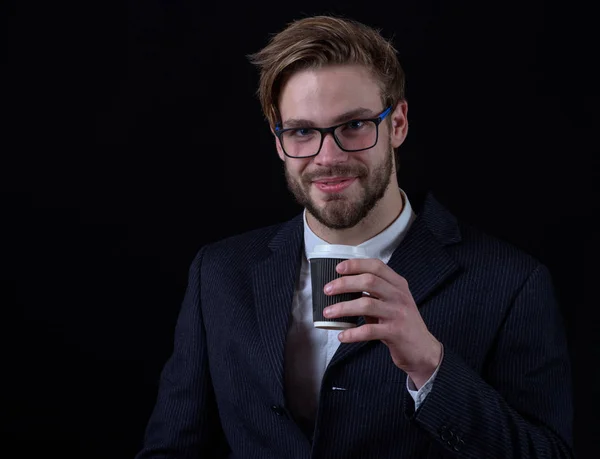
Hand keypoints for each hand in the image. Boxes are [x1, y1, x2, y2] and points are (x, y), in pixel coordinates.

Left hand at [322, 258, 441, 388]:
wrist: (423, 349)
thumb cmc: (402, 323)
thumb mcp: (392, 302)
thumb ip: (374, 293)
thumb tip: (343, 287)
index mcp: (398, 284)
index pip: (377, 266)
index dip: (356, 264)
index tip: (338, 268)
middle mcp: (399, 295)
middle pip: (369, 281)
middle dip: (344, 284)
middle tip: (327, 290)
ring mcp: (398, 313)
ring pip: (366, 304)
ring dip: (343, 308)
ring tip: (328, 312)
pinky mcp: (396, 332)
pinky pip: (369, 330)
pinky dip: (353, 333)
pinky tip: (342, 336)